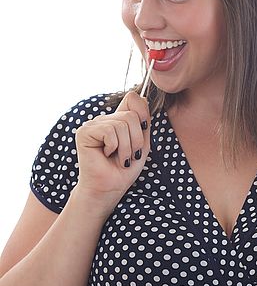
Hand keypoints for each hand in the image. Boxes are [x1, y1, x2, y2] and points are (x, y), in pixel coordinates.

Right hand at [74, 91, 150, 211]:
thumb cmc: (124, 169)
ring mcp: (93, 124)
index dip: (143, 113)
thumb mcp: (141, 142)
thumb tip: (141, 96)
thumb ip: (142, 120)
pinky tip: (106, 155)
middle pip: (132, 115)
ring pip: (122, 124)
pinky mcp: (84, 132)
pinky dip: (114, 147)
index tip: (143, 131)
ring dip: (126, 147)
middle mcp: (105, 119)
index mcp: (118, 119)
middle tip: (129, 155)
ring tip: (119, 158)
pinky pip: (109, 131)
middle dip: (136, 139)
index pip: (134, 99)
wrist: (109, 189)